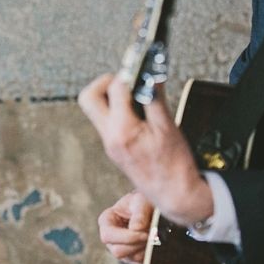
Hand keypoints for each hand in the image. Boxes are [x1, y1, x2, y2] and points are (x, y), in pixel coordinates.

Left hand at [79, 73, 212, 227]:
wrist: (174, 195)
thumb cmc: (174, 166)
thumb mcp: (169, 127)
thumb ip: (155, 98)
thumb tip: (150, 75)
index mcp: (123, 131)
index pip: (115, 89)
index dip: (129, 74)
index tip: (141, 68)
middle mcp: (110, 137)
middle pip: (89, 98)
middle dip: (105, 82)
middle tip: (126, 79)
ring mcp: (109, 143)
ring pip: (95, 109)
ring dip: (110, 95)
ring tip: (133, 93)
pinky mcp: (113, 147)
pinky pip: (107, 121)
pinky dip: (117, 109)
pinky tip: (136, 109)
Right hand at [98, 191, 153, 263]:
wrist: (152, 209)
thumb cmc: (143, 202)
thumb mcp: (141, 201)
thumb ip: (139, 213)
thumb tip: (136, 229)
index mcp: (106, 221)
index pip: (108, 236)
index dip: (127, 237)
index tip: (145, 233)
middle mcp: (110, 238)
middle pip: (118, 251)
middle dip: (137, 244)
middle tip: (152, 235)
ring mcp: (121, 249)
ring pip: (130, 258)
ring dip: (144, 249)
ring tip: (154, 236)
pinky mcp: (132, 257)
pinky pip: (139, 262)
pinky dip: (149, 254)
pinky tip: (153, 242)